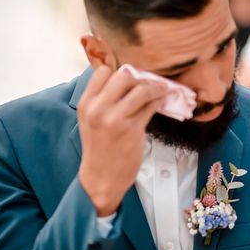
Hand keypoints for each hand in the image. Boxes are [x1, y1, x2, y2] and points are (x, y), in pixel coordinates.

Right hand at [77, 65, 166, 215]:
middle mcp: (98, 109)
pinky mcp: (132, 130)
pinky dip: (160, 100)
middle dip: (140, 78)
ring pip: (141, 90)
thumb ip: (103, 100)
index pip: (102, 72)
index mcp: (86, 104)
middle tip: (150, 83)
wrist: (101, 177)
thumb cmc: (100, 148)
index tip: (132, 78)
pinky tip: (163, 100)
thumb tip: (128, 79)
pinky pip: (150, 106)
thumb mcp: (91, 121)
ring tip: (162, 90)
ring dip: (155, 88)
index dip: (119, 72)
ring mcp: (115, 119)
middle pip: (124, 77)